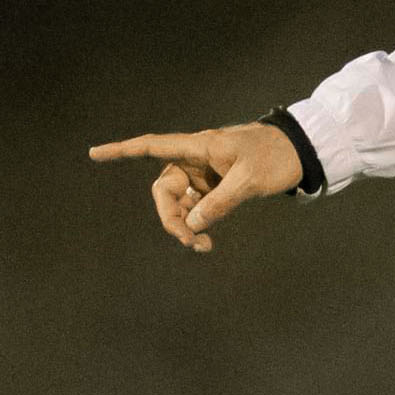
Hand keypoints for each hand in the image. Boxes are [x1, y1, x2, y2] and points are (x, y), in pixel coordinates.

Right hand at [86, 121, 302, 252]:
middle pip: (164, 188)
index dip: (122, 150)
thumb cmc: (275, 157)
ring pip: (178, 202)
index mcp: (199, 146)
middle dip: (170, 216)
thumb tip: (191, 224)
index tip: (94, 154)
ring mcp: (203, 173)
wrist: (300, 152)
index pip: (152, 146)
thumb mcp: (249, 181)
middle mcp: (194, 158)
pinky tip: (205, 241)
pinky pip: (195, 206)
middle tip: (190, 242)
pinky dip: (196, 223)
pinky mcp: (214, 186)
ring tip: (202, 247)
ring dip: (184, 225)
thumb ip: (219, 203)